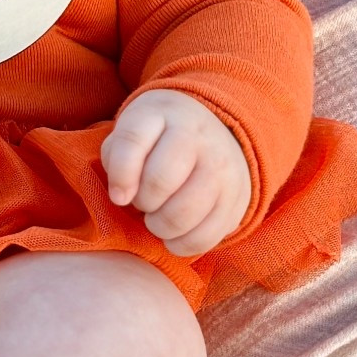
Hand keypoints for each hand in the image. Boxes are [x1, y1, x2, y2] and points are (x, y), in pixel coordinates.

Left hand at [99, 89, 251, 258]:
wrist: (217, 130)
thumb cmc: (160, 138)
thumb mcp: (135, 130)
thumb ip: (117, 156)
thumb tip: (122, 196)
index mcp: (164, 112)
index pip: (132, 140)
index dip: (120, 175)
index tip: (118, 196)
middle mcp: (198, 136)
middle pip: (160, 181)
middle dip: (142, 201)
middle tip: (144, 201)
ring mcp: (223, 167)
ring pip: (182, 213)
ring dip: (160, 226)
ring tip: (157, 218)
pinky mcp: (238, 199)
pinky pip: (204, 236)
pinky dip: (181, 244)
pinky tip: (175, 234)